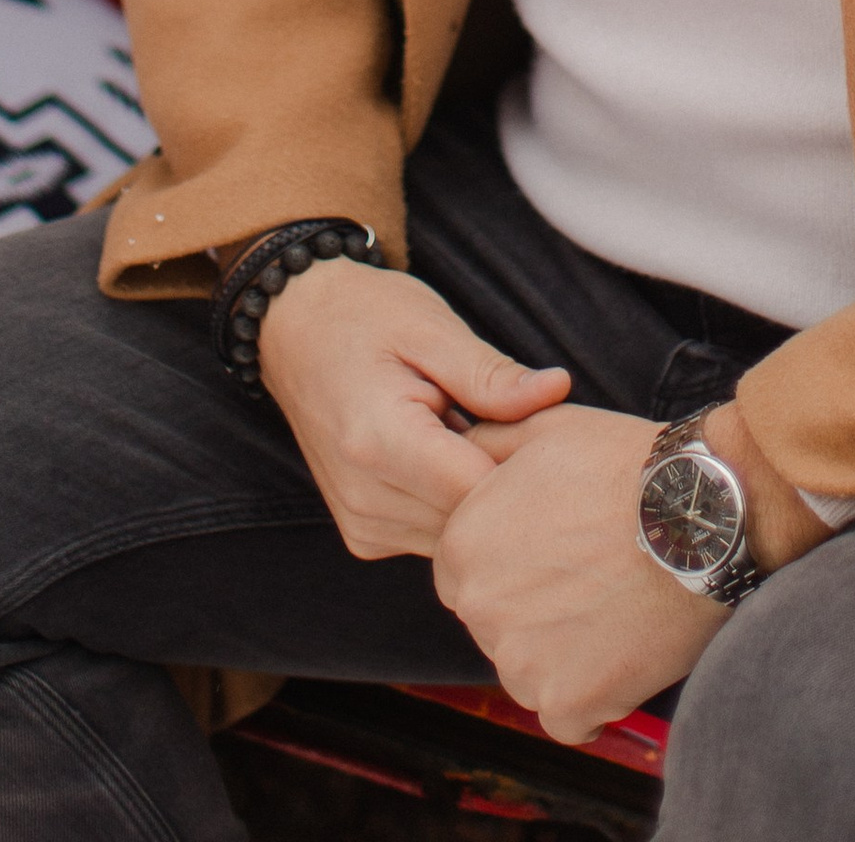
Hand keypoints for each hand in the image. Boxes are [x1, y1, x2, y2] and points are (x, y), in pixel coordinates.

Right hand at [255, 257, 569, 562]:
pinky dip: (454, 503)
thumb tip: (559, 390)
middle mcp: (364, 499)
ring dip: (480, 494)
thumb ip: (491, 373)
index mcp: (379, 441)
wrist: (295, 331)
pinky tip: (452, 455)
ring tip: (474, 431)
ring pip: (459, 537)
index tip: (539, 424)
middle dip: (506, 480)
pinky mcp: (365, 537)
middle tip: (512, 421)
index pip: (481, 490)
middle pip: (473, 521)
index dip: (523, 461)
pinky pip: (435, 537)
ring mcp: (362, 525)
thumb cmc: (366, 317)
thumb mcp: (430, 327)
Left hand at [433, 406, 718, 746]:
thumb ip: (485, 445)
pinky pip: (568, 715)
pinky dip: (594, 695)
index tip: (548, 554)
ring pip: (528, 672)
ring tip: (613, 609)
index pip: (460, 573)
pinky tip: (624, 651)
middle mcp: (479, 608)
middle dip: (529, 608)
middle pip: (493, 623)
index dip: (506, 562)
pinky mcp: (567, 704)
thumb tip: (458, 450)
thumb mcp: (542, 429)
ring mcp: (520, 663)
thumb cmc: (625, 466)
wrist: (698, 515)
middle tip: (587, 578)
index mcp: (463, 545)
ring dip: (561, 654)